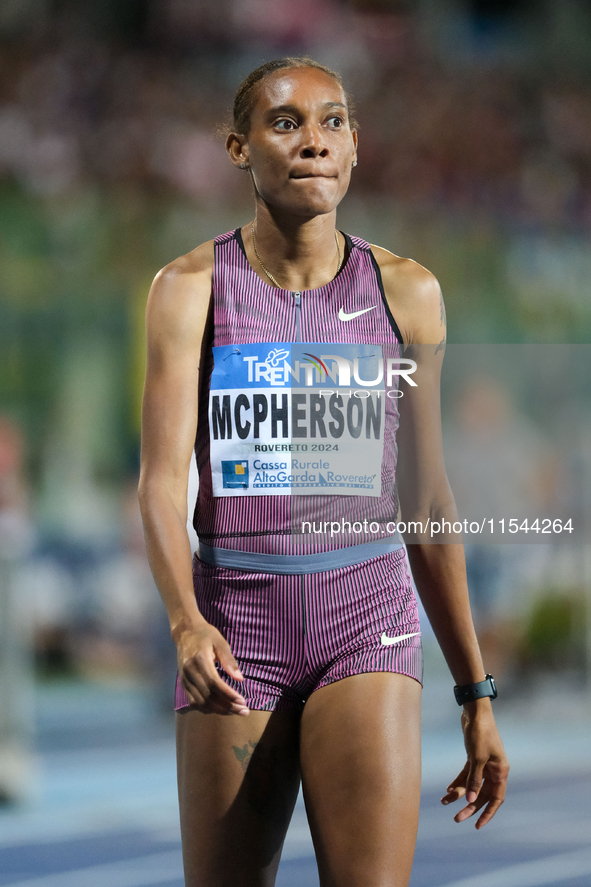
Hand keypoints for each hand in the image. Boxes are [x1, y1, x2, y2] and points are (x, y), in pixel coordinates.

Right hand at [176, 619, 248, 715]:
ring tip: (234, 711)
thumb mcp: (221, 642)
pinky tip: (219, 708)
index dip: (229, 695)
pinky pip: (193, 701)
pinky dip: (206, 708)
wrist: (185, 632)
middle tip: (244, 711)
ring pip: (200, 702)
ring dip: (218, 710)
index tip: (243, 701)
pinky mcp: (183, 683)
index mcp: (200, 660)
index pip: (214, 683)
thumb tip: (240, 679)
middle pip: (208, 696)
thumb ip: (229, 661)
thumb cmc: (206, 635)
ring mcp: (184, 679)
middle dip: (227, 706)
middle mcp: (190, 672)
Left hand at [441, 701, 508, 827]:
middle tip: (457, 818)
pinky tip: (448, 790)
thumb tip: (470, 799)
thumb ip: (474, 780)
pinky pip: (466, 775)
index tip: (478, 825)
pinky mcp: (474, 757)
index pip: (496, 798)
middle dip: (469, 806)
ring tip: (445, 802)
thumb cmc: (480, 733)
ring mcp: (484, 763)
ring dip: (460, 794)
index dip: (488, 813)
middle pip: (482, 794)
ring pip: (472, 785)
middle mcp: (494, 769)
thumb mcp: (477, 758)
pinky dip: (458, 782)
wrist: (475, 712)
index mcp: (501, 771)